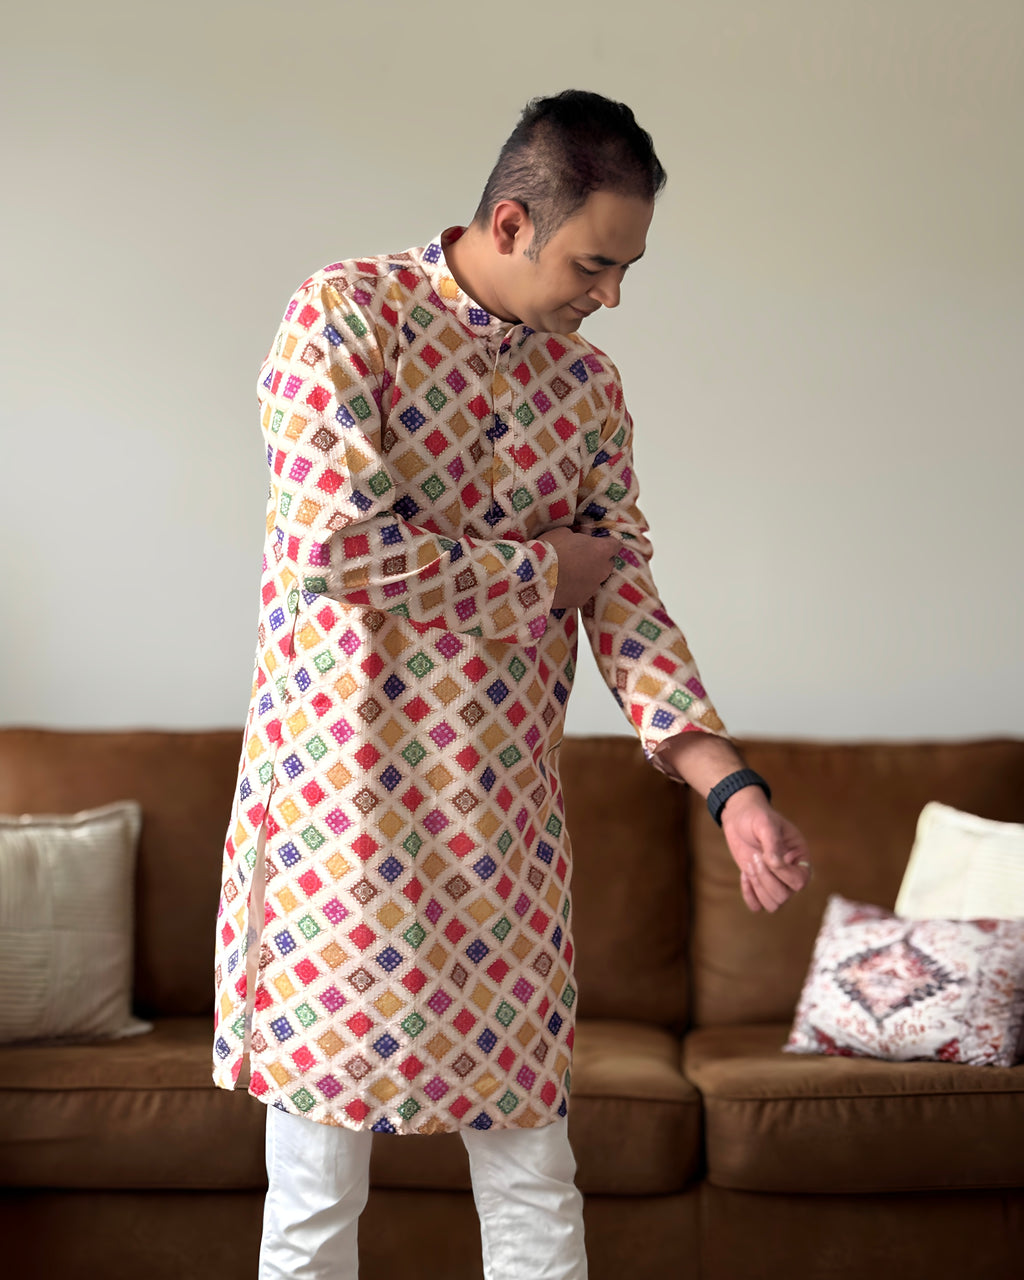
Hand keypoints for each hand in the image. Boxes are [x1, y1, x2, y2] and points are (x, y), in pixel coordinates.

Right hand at [543, 527, 622, 608]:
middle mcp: (602, 570)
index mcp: (601, 550)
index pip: (615, 544)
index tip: (597, 541)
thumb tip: (584, 536)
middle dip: (598, 560)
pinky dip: (576, 589)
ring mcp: (593, 587)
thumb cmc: (550, 548)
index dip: (606, 542)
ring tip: (570, 573)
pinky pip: (583, 592)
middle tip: (582, 557)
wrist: (535, 576)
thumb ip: (579, 536)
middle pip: (607, 564)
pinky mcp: (581, 601)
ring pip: (595, 580)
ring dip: (587, 575)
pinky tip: (563, 586)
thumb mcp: (564, 532)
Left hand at [720, 787, 811, 912]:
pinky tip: (744, 875)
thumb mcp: (766, 824)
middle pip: (784, 896)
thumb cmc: (757, 817)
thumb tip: (776, 864)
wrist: (740, 817)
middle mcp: (791, 874)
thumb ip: (773, 844)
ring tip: (750, 865)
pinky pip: (757, 907)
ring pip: (773, 905)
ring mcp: (775, 882)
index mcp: (800, 859)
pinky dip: (749, 895)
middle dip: (765, 878)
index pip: (800, 882)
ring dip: (757, 887)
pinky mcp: (758, 886)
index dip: (781, 873)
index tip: (765, 854)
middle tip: (754, 856)